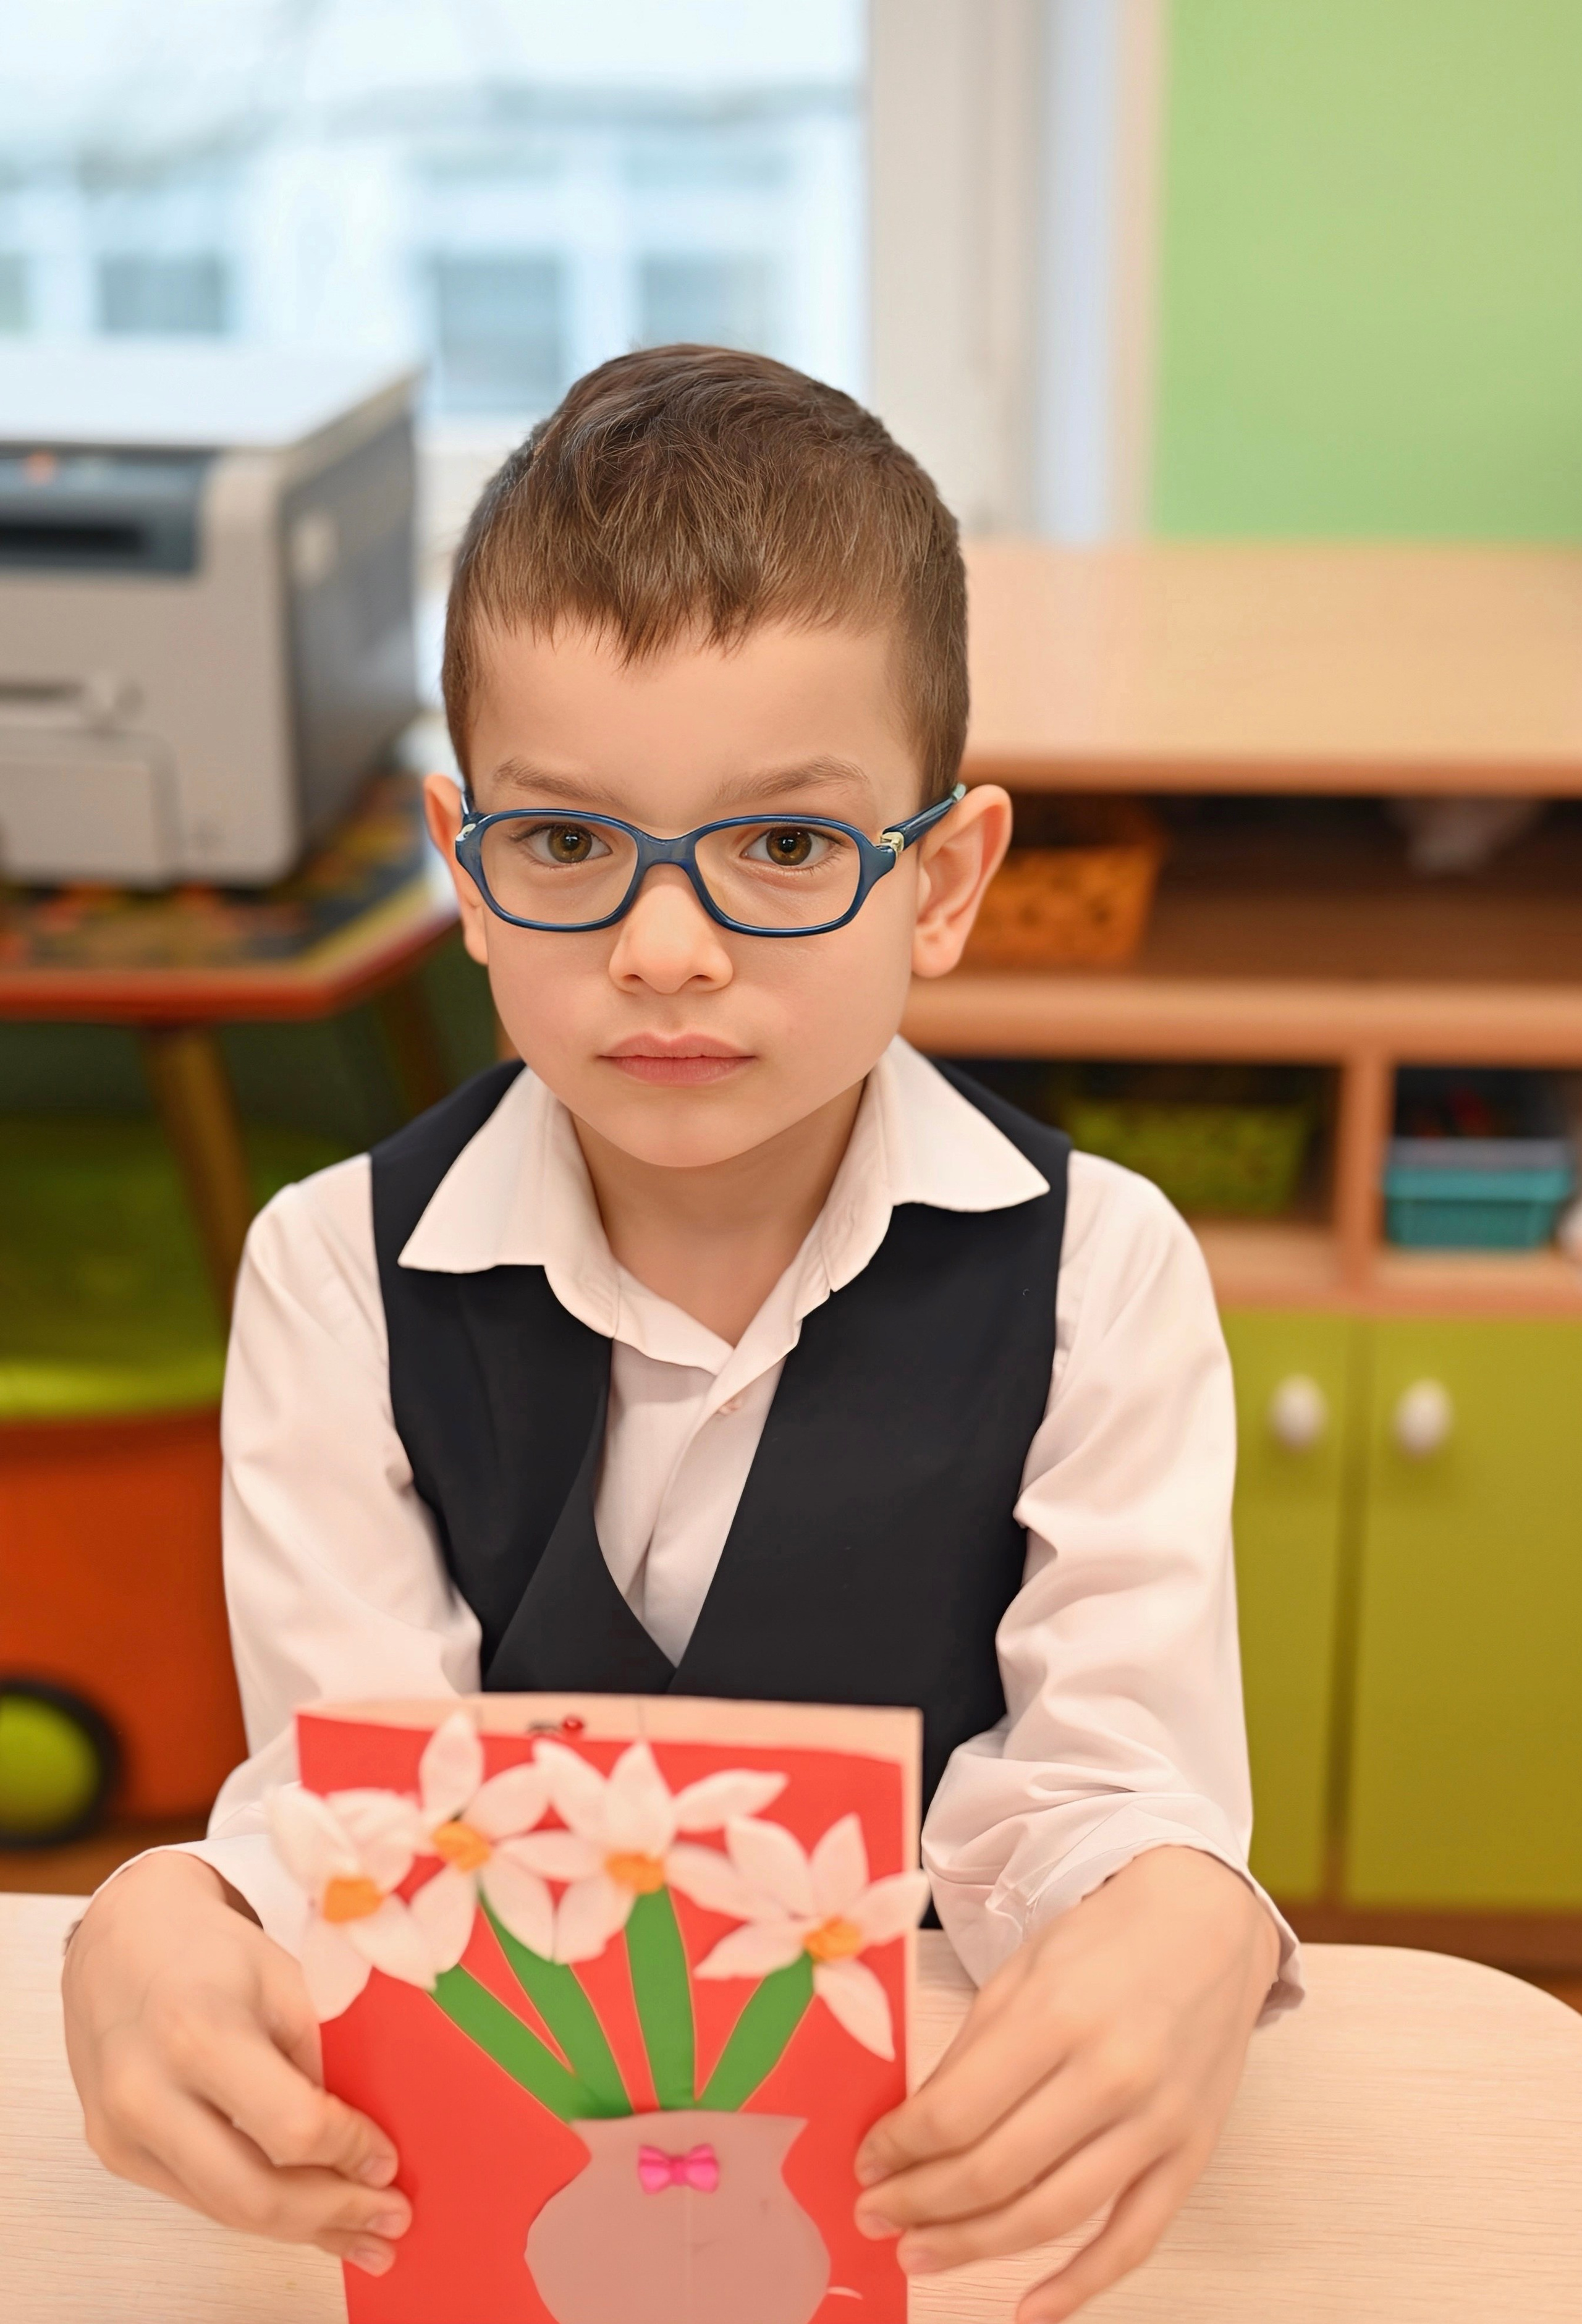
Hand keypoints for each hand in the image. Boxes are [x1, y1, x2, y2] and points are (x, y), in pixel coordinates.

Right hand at [63, 1851, 410, 2275]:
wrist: (120, 1939)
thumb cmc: (208, 1950)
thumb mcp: (283, 1976)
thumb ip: (322, 2051)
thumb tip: (366, 2131)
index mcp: (198, 2033)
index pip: (290, 2127)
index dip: (349, 2152)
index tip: (388, 2161)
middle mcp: (148, 2092)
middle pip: (253, 2194)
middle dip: (332, 2215)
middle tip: (391, 2220)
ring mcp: (122, 2132)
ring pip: (225, 2211)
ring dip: (301, 2230)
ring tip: (360, 2232)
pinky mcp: (115, 2153)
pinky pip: (199, 2198)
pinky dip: (256, 2211)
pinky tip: (303, 2215)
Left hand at [853, 1846, 1280, 2320]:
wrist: (1207, 1924)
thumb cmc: (1105, 1943)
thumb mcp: (1022, 1972)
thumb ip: (971, 2052)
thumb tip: (914, 2130)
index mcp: (1056, 2015)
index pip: (955, 2112)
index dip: (898, 2149)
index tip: (867, 2162)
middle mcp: (1109, 2074)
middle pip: (994, 2171)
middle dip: (919, 2204)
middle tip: (875, 2216)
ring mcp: (1156, 2122)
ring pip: (1051, 2216)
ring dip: (972, 2247)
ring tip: (918, 2253)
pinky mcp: (1190, 2154)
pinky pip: (1133, 2241)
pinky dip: (1079, 2287)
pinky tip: (1027, 2309)